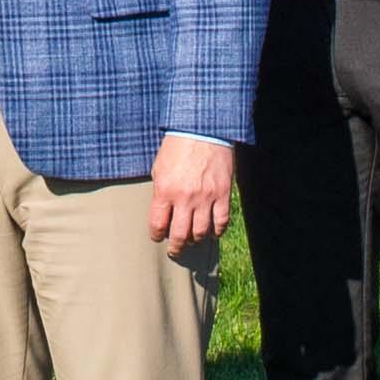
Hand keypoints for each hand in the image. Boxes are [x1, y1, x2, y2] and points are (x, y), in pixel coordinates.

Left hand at [142, 132, 234, 251]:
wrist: (203, 130)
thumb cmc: (177, 146)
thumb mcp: (159, 167)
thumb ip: (160, 192)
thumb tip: (162, 212)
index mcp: (165, 191)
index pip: (157, 225)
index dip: (156, 235)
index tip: (158, 237)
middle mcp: (185, 198)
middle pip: (180, 235)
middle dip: (176, 247)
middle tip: (175, 250)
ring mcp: (206, 198)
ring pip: (201, 232)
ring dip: (195, 239)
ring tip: (192, 240)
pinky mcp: (223, 194)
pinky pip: (221, 222)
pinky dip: (216, 231)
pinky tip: (212, 232)